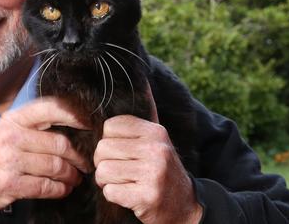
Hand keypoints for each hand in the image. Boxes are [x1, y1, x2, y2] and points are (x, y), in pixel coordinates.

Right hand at [0, 96, 90, 214]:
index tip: (90, 125)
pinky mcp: (10, 183)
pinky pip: (47, 187)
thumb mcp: (5, 131)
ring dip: (71, 176)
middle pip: (60, 143)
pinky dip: (60, 190)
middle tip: (85, 164)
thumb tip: (71, 126)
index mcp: (14, 119)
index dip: (75, 115)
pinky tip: (62, 189)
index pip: (51, 108)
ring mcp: (10, 160)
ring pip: (56, 166)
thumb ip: (33, 126)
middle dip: (79, 157)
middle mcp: (12, 135)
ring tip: (74, 179)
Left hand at [93, 93, 201, 223]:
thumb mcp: (156, 142)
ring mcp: (153, 173)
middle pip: (103, 149)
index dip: (107, 141)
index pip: (110, 126)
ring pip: (103, 171)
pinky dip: (114, 195)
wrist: (186, 205)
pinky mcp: (148, 196)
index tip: (119, 152)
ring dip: (107, 181)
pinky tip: (129, 194)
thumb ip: (139, 122)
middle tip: (117, 170)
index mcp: (155, 132)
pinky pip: (110, 191)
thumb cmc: (161, 170)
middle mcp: (156, 149)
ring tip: (123, 182)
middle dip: (103, 163)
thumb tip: (142, 83)